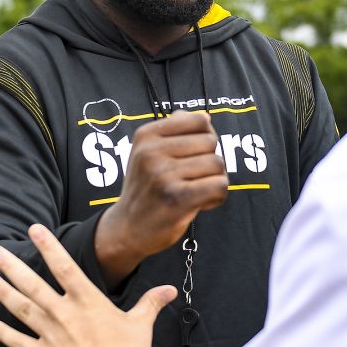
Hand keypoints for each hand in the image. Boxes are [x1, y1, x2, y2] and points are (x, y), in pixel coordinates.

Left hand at [0, 224, 177, 346]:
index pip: (64, 266)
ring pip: (22, 309)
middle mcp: (65, 313)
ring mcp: (51, 335)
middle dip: (12, 266)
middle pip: (33, 284)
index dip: (48, 246)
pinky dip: (4, 334)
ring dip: (4, 294)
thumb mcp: (141, 324)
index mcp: (88, 301)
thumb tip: (169, 289)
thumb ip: (150, 303)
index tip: (33, 229)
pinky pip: (20, 343)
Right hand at [96, 110, 228, 282]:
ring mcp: (163, 175)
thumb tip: (205, 117)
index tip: (194, 155)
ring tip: (195, 191)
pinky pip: (219, 185)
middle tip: (194, 178)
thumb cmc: (146, 188)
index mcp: (147, 135)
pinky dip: (217, 196)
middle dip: (210, 161)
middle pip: (211, 142)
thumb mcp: (148, 153)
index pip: (199, 120)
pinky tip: (202, 203)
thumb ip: (174, 132)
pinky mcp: (177, 198)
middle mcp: (152, 152)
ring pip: (217, 164)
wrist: (127, 229)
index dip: (205, 138)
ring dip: (214, 180)